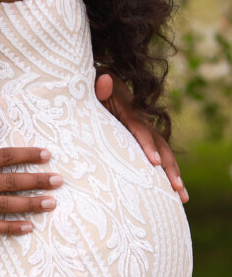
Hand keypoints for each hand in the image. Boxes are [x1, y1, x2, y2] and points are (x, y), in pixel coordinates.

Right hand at [0, 123, 61, 234]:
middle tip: (58, 181)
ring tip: (50, 203)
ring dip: (30, 204)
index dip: (27, 155)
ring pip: (5, 206)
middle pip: (11, 182)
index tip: (46, 155)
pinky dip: (9, 228)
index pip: (5, 157)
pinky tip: (27, 228)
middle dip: (37, 181)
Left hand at [95, 71, 187, 202]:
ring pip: (164, 153)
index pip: (140, 130)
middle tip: (177, 188)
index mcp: (129, 112)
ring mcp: (145, 130)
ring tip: (182, 197)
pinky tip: (174, 193)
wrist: (103, 80)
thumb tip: (103, 79)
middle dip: (169, 168)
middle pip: (160, 145)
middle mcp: (143, 122)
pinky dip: (167, 172)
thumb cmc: (94, 89)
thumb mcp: (94, 86)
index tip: (154, 163)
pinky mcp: (143, 138)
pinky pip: (158, 155)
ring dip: (174, 174)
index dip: (148, 146)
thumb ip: (99, 86)